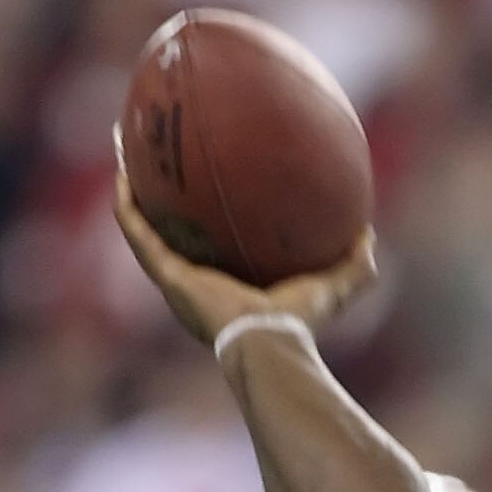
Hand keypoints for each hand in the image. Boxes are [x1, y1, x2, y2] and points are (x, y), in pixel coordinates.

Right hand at [112, 150, 375, 349]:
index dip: (201, 219)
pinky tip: (123, 168)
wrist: (269, 342)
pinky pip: (137, 232)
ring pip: (142, 227)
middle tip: (153, 158)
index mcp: (224, 286)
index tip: (200, 188)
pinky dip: (127, 202)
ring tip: (123, 149)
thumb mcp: (333, 286)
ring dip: (130, 189)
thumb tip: (369, 233)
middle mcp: (193, 284)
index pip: (208, 247)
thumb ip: (353, 265)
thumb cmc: (298, 324)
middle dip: (158, 197)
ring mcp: (174, 281)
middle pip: (169, 233)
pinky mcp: (165, 277)